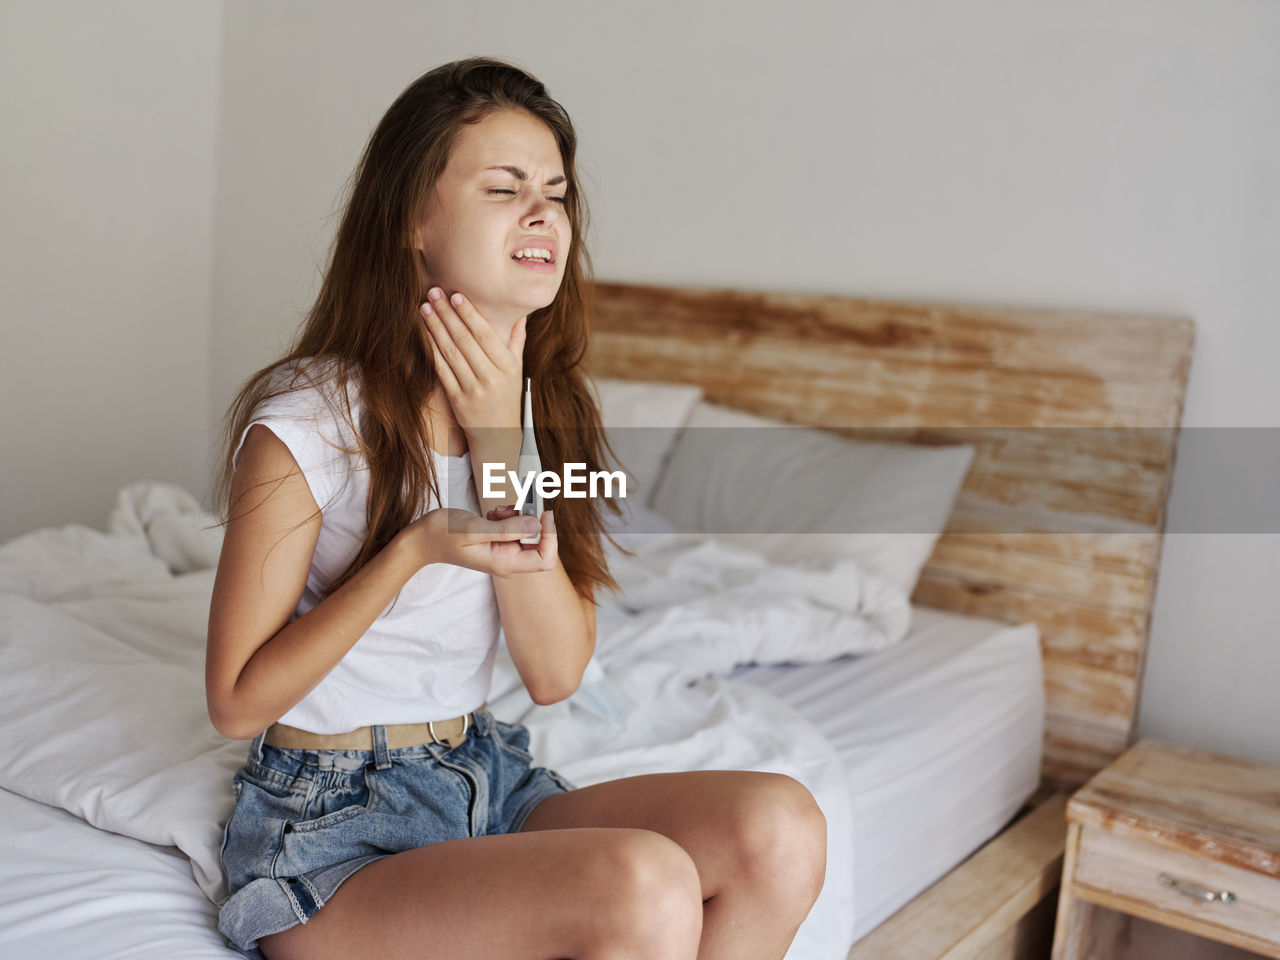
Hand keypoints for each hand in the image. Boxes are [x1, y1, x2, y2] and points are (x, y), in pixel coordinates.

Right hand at [405, 507, 557, 577]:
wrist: (423, 539)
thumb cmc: (442, 535)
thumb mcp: (474, 529)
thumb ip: (506, 529)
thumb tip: (537, 525)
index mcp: (504, 563)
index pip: (545, 559)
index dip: (550, 536)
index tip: (543, 513)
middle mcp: (508, 561)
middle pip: (539, 543)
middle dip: (530, 521)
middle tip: (510, 509)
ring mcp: (504, 552)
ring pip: (528, 531)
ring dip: (517, 516)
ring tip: (496, 512)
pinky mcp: (499, 542)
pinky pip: (516, 527)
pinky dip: (509, 516)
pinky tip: (493, 514)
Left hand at [419, 288, 526, 433]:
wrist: (497, 434)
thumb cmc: (507, 395)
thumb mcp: (517, 369)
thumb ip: (517, 340)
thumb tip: (520, 312)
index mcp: (508, 367)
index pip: (485, 335)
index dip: (469, 314)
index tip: (456, 295)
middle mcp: (491, 378)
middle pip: (465, 340)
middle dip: (448, 314)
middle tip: (434, 292)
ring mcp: (473, 390)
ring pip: (450, 353)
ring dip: (436, 328)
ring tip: (425, 307)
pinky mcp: (457, 400)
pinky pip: (441, 370)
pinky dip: (431, 350)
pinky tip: (424, 333)